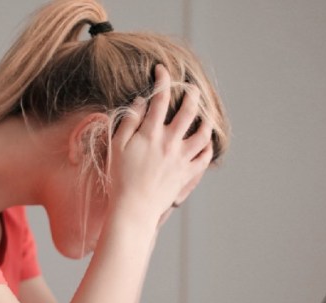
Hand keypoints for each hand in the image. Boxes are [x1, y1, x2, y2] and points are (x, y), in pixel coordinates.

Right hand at [109, 64, 213, 226]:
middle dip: (192, 94)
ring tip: (204, 114)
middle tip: (191, 88)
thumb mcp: (117, 146)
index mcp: (151, 133)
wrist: (134, 208)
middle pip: (189, 111)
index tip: (162, 70)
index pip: (160, 98)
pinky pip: (205, 157)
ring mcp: (182, 158)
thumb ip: (129, 121)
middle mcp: (170, 142)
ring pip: (203, 133)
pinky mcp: (187, 174)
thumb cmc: (120, 178)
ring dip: (206, 120)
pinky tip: (205, 141)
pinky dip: (208, 146)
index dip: (163, 80)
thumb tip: (142, 102)